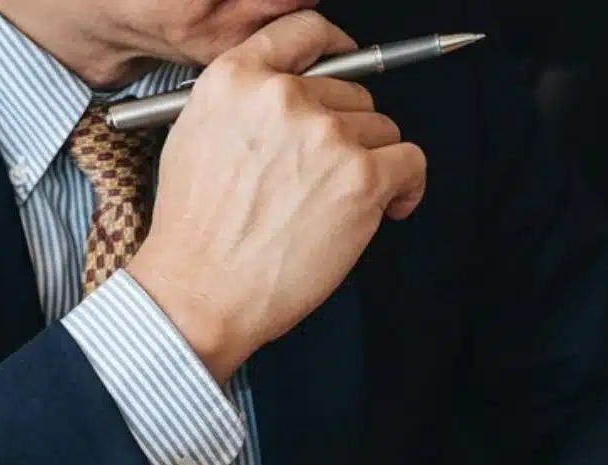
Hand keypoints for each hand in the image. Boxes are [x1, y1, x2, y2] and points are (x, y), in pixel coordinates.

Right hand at [126, 12, 427, 381]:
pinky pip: (411, 162)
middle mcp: (283, 97)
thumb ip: (246, 102)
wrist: (202, 290)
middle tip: (327, 177)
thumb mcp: (196, 135)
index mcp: (236, 78)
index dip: (336, 48)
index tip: (350, 61)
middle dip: (348, 133)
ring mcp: (326, 135)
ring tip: (340, 202)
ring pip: (382, 130)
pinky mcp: (361, 178)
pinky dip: (407, 187)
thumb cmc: (198, 231)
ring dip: (372, 164)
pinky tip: (387, 208)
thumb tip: (294, 94)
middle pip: (352, 93)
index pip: (304, 32)